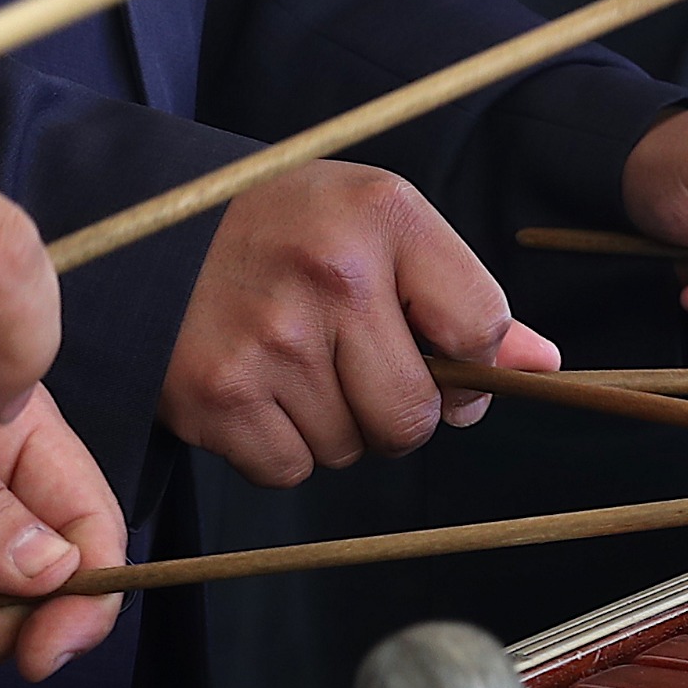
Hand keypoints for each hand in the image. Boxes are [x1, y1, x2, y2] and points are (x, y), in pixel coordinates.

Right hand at [159, 161, 558, 486]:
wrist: (148, 229)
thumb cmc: (281, 228)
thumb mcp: (375, 224)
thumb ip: (459, 293)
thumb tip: (540, 365)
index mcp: (383, 217)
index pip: (481, 328)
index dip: (470, 364)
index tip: (436, 354)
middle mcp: (330, 276)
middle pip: (415, 415)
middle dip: (396, 411)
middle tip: (351, 365)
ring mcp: (269, 341)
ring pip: (351, 449)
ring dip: (333, 427)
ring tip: (292, 364)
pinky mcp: (216, 396)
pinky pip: (289, 470)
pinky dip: (281, 447)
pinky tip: (256, 391)